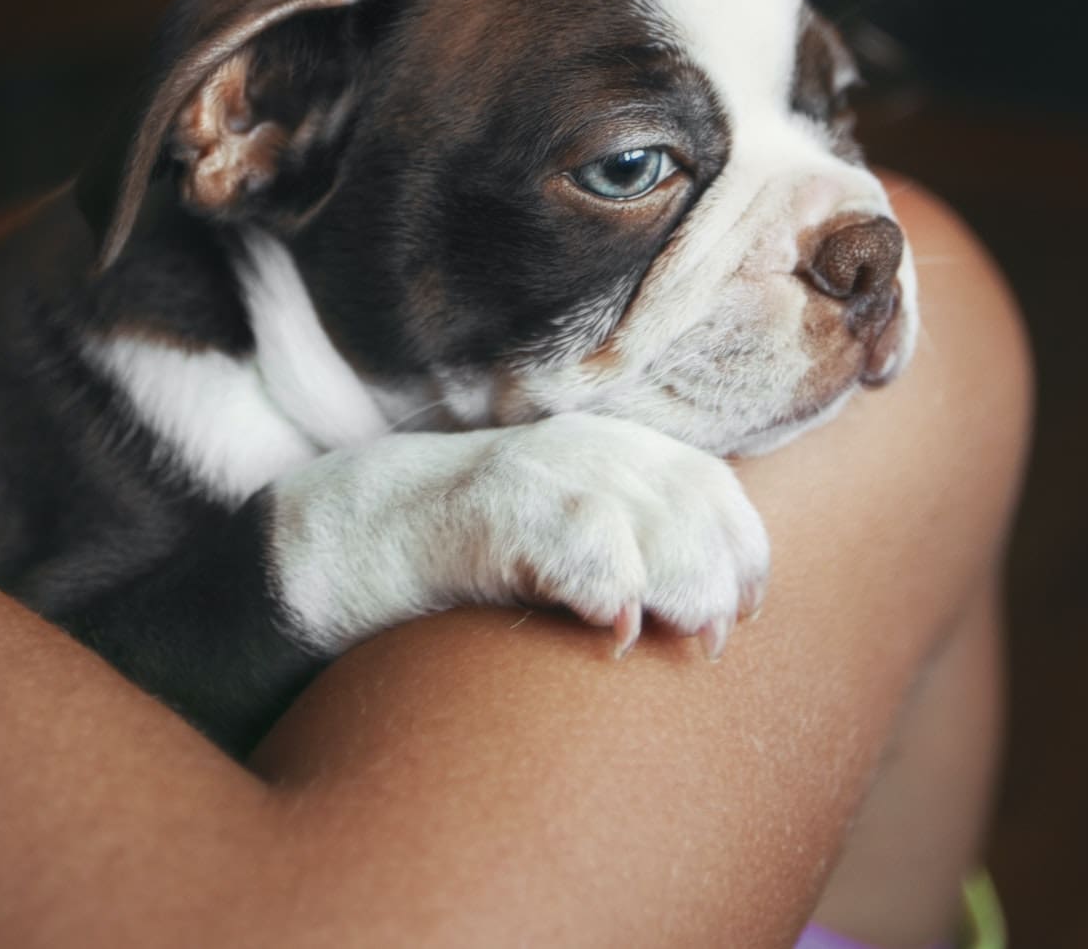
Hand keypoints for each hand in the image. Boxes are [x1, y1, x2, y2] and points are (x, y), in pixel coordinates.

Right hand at [264, 413, 770, 658]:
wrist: (339, 541)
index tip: (748, 606)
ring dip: (678, 580)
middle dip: (714, 571)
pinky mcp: (480, 512)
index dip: (741, 544)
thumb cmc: (464, 556)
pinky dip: (606, 584)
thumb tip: (714, 615)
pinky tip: (613, 629)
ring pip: (640, 517)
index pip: (705, 483)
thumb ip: (628, 554)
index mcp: (606, 451)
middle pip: (685, 500)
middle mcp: (577, 452)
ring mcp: (527, 476)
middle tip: (712, 637)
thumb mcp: (560, 541)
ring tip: (684, 635)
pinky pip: (567, 540)